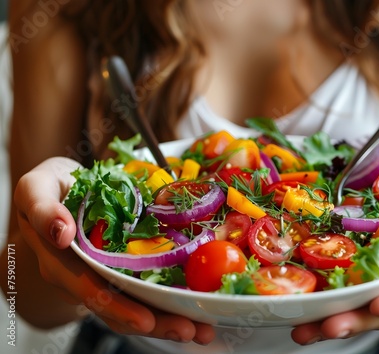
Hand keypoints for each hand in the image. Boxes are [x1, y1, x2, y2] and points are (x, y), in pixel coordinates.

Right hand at [14, 157, 214, 343]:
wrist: (62, 189)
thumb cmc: (52, 188)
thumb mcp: (36, 188)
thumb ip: (41, 208)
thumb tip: (61, 233)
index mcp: (61, 263)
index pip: (90, 291)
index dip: (118, 308)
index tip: (146, 320)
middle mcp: (85, 277)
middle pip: (121, 308)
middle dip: (157, 322)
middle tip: (191, 330)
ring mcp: (107, 275)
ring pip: (136, 306)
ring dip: (170, 319)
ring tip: (203, 329)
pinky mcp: (125, 268)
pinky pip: (146, 289)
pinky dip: (171, 300)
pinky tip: (197, 305)